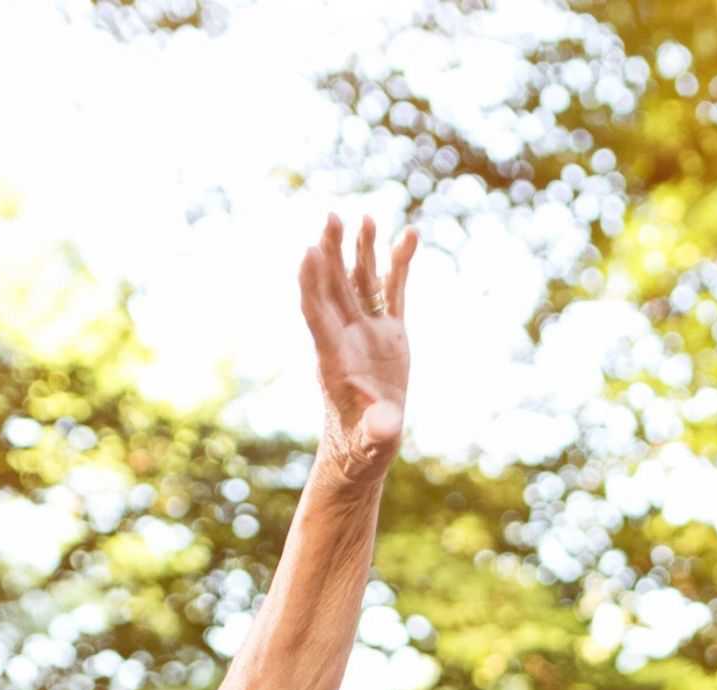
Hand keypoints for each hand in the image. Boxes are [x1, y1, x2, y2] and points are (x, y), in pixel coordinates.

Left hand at [298, 213, 416, 466]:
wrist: (368, 443)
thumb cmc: (364, 445)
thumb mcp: (372, 441)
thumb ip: (379, 430)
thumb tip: (388, 426)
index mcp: (333, 358)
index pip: (317, 314)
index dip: (311, 284)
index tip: (307, 252)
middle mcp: (347, 337)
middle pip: (335, 287)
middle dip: (332, 253)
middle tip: (331, 217)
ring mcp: (369, 331)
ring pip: (362, 282)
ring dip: (362, 250)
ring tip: (366, 217)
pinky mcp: (390, 333)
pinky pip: (394, 291)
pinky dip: (399, 265)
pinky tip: (409, 235)